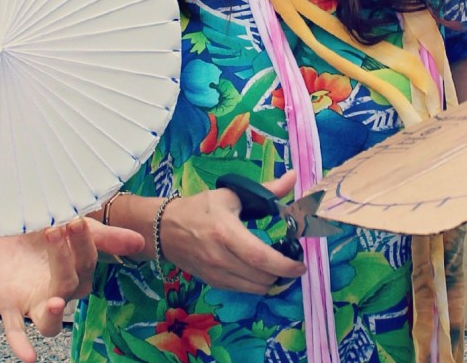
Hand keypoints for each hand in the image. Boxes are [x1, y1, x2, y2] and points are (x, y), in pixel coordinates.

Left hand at [0, 217, 144, 362]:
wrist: (3, 219)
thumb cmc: (44, 222)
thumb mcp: (72, 223)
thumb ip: (104, 237)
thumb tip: (140, 241)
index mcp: (78, 272)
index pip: (88, 262)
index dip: (83, 243)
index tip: (75, 219)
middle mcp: (60, 291)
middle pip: (70, 286)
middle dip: (64, 259)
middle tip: (55, 229)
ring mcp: (35, 300)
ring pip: (50, 320)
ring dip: (54, 315)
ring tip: (56, 302)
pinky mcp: (9, 304)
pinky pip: (16, 330)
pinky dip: (21, 344)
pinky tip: (30, 358)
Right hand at [158, 172, 306, 293]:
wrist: (165, 229)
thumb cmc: (200, 208)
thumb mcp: (231, 194)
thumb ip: (265, 189)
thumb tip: (293, 177)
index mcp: (225, 232)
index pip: (259, 256)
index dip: (284, 265)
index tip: (301, 264)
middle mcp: (220, 257)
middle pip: (261, 276)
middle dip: (283, 273)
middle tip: (293, 262)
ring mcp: (216, 274)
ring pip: (255, 288)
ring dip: (271, 280)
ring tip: (278, 267)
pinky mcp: (213, 283)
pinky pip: (243, 290)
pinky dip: (257, 284)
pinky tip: (260, 271)